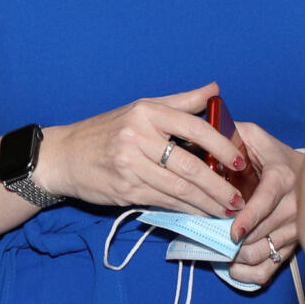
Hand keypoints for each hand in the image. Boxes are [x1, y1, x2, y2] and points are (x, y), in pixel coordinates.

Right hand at [40, 82, 249, 218]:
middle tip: (239, 199)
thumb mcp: (141, 108)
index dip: (221, 146)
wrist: (64, 156)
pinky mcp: (125, 189)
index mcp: (147, 112)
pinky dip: (186, 210)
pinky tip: (202, 214)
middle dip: (219, 186)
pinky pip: (164, 202)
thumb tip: (214, 89)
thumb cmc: (107, 130)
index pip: (194, 127)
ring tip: (227, 210)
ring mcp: (130, 165)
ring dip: (207, 203)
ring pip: (179, 188)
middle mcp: (138, 136)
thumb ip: (181, 102)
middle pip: (190, 165)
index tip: (239, 161)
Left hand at [227, 124, 301, 287]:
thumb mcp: (255, 137)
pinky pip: (268, 271)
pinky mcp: (294, 247)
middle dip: (234, 239)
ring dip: (238, 255)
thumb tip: (203, 135)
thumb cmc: (275, 156)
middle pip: (261, 233)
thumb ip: (231, 133)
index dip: (249, 219)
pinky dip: (247, 273)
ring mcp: (296, 230)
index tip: (233, 232)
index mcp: (283, 178)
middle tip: (212, 237)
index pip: (266, 202)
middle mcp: (295, 206)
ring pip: (264, 254)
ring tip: (221, 247)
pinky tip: (234, 265)